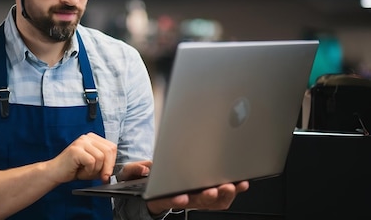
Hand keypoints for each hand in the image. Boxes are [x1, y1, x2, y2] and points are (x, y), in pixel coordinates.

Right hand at [46, 132, 116, 183]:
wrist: (56, 172)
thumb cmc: (74, 169)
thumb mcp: (93, 166)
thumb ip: (104, 164)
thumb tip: (112, 170)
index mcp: (92, 138)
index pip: (111, 147)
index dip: (112, 161)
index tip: (108, 173)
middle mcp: (87, 137)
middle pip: (108, 150)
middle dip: (107, 167)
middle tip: (102, 177)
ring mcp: (81, 142)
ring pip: (101, 157)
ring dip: (95, 170)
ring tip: (85, 171)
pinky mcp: (76, 150)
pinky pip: (91, 161)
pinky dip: (88, 171)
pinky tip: (81, 171)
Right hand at [116, 161, 249, 214]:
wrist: (149, 190)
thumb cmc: (142, 182)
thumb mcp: (130, 174)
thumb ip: (134, 171)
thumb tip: (144, 169)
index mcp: (161, 194)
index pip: (168, 199)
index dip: (175, 199)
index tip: (181, 197)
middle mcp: (181, 198)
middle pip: (197, 202)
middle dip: (208, 196)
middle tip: (215, 188)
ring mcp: (195, 197)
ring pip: (212, 202)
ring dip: (223, 195)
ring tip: (232, 185)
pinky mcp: (205, 193)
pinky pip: (221, 197)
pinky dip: (232, 191)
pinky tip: (240, 184)